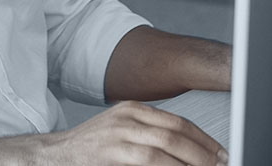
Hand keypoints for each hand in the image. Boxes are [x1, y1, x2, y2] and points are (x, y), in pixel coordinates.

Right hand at [25, 101, 225, 165]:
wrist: (51, 157)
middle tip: (220, 165)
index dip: (203, 140)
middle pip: (175, 135)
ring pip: (163, 151)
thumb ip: (150, 137)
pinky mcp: (109, 156)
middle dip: (202, 154)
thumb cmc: (89, 150)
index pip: (178, 122)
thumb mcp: (121, 133)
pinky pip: (147, 164)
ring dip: (189, 164)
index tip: (220, 153)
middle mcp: (125, 120)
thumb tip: (188, 153)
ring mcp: (116, 138)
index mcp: (131, 110)